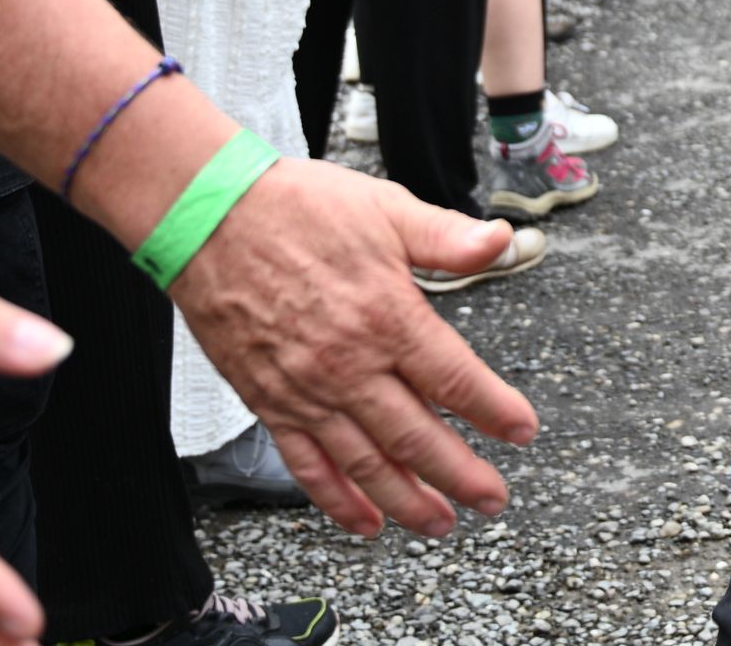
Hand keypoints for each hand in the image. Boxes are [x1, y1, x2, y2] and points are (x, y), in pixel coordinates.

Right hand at [167, 158, 537, 537]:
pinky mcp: (269, 402)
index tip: (522, 431)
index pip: (456, 380)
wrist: (208, 218)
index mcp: (388, 317)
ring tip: (440, 522)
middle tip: (492, 499)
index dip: (494, 410)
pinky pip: (307, 465)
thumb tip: (501, 240)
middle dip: (462, 475)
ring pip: (366, 464)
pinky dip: (337, 500)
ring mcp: (307, 391)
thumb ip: (447, 236)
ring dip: (407, 500)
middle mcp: (349, 365)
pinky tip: (363, 521)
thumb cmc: (295, 209)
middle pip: (417, 437)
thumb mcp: (386, 209)